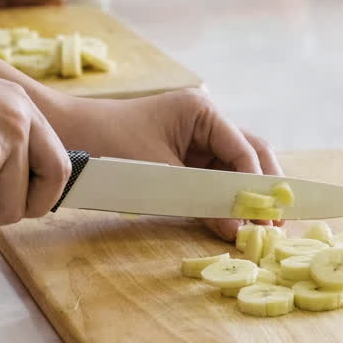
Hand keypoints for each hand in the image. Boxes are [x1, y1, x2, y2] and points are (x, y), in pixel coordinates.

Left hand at [50, 88, 282, 240]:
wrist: (67, 137)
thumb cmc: (108, 144)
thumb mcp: (159, 174)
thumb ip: (201, 201)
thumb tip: (238, 230)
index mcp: (202, 111)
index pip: (244, 149)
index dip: (258, 185)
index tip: (266, 217)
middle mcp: (206, 121)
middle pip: (250, 154)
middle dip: (264, 187)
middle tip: (276, 223)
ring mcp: (196, 139)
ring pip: (235, 168)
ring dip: (246, 195)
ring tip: (261, 227)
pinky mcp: (184, 158)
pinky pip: (214, 178)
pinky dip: (224, 198)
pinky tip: (234, 220)